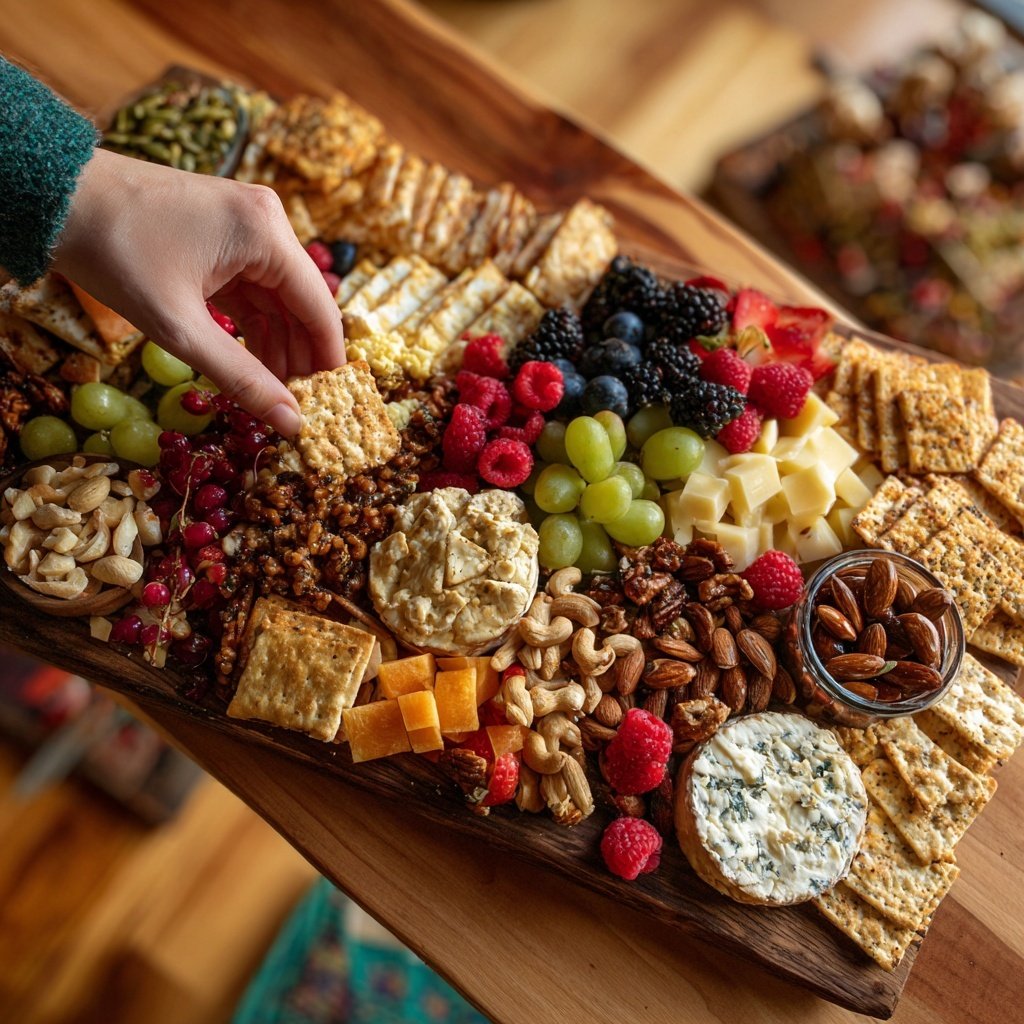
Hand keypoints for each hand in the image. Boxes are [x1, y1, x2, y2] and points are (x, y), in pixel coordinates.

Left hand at [52, 148, 346, 436]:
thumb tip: (290, 422)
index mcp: (266, 233)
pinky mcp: (224, 232)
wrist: (55, 196)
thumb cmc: (115, 255)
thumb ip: (241, 378)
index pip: (320, 307)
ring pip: (278, 298)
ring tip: (272, 392)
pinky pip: (254, 286)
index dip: (329, 361)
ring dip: (277, 344)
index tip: (334, 404)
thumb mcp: (180, 328)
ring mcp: (246, 224)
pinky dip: (254, 323)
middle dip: (301, 356)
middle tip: (297, 407)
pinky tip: (253, 360)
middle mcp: (266, 222)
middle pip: (302, 303)